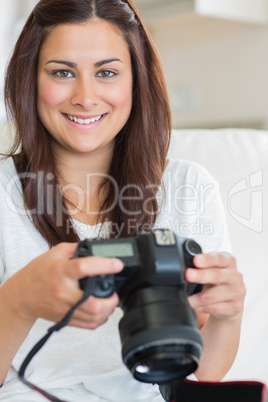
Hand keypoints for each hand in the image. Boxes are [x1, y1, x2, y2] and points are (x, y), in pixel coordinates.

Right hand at [2, 243, 123, 328]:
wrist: (22, 295)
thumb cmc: (38, 272)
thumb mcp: (56, 252)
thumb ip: (77, 249)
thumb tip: (97, 249)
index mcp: (61, 271)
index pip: (85, 267)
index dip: (105, 266)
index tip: (118, 264)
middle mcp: (63, 292)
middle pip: (93, 304)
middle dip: (112, 300)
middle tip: (115, 293)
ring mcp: (64, 308)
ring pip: (93, 317)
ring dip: (108, 311)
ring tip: (111, 302)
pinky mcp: (65, 319)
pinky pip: (88, 325)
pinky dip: (99, 320)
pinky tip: (102, 312)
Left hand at [185, 252, 245, 319]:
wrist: (229, 300)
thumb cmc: (216, 280)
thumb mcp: (211, 268)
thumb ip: (201, 265)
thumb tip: (184, 266)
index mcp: (229, 261)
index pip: (219, 258)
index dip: (208, 259)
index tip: (196, 260)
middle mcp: (236, 276)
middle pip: (217, 276)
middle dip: (201, 275)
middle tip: (188, 275)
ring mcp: (237, 292)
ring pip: (212, 296)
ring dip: (196, 298)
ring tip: (187, 298)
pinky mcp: (235, 307)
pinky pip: (213, 308)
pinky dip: (200, 308)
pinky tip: (195, 306)